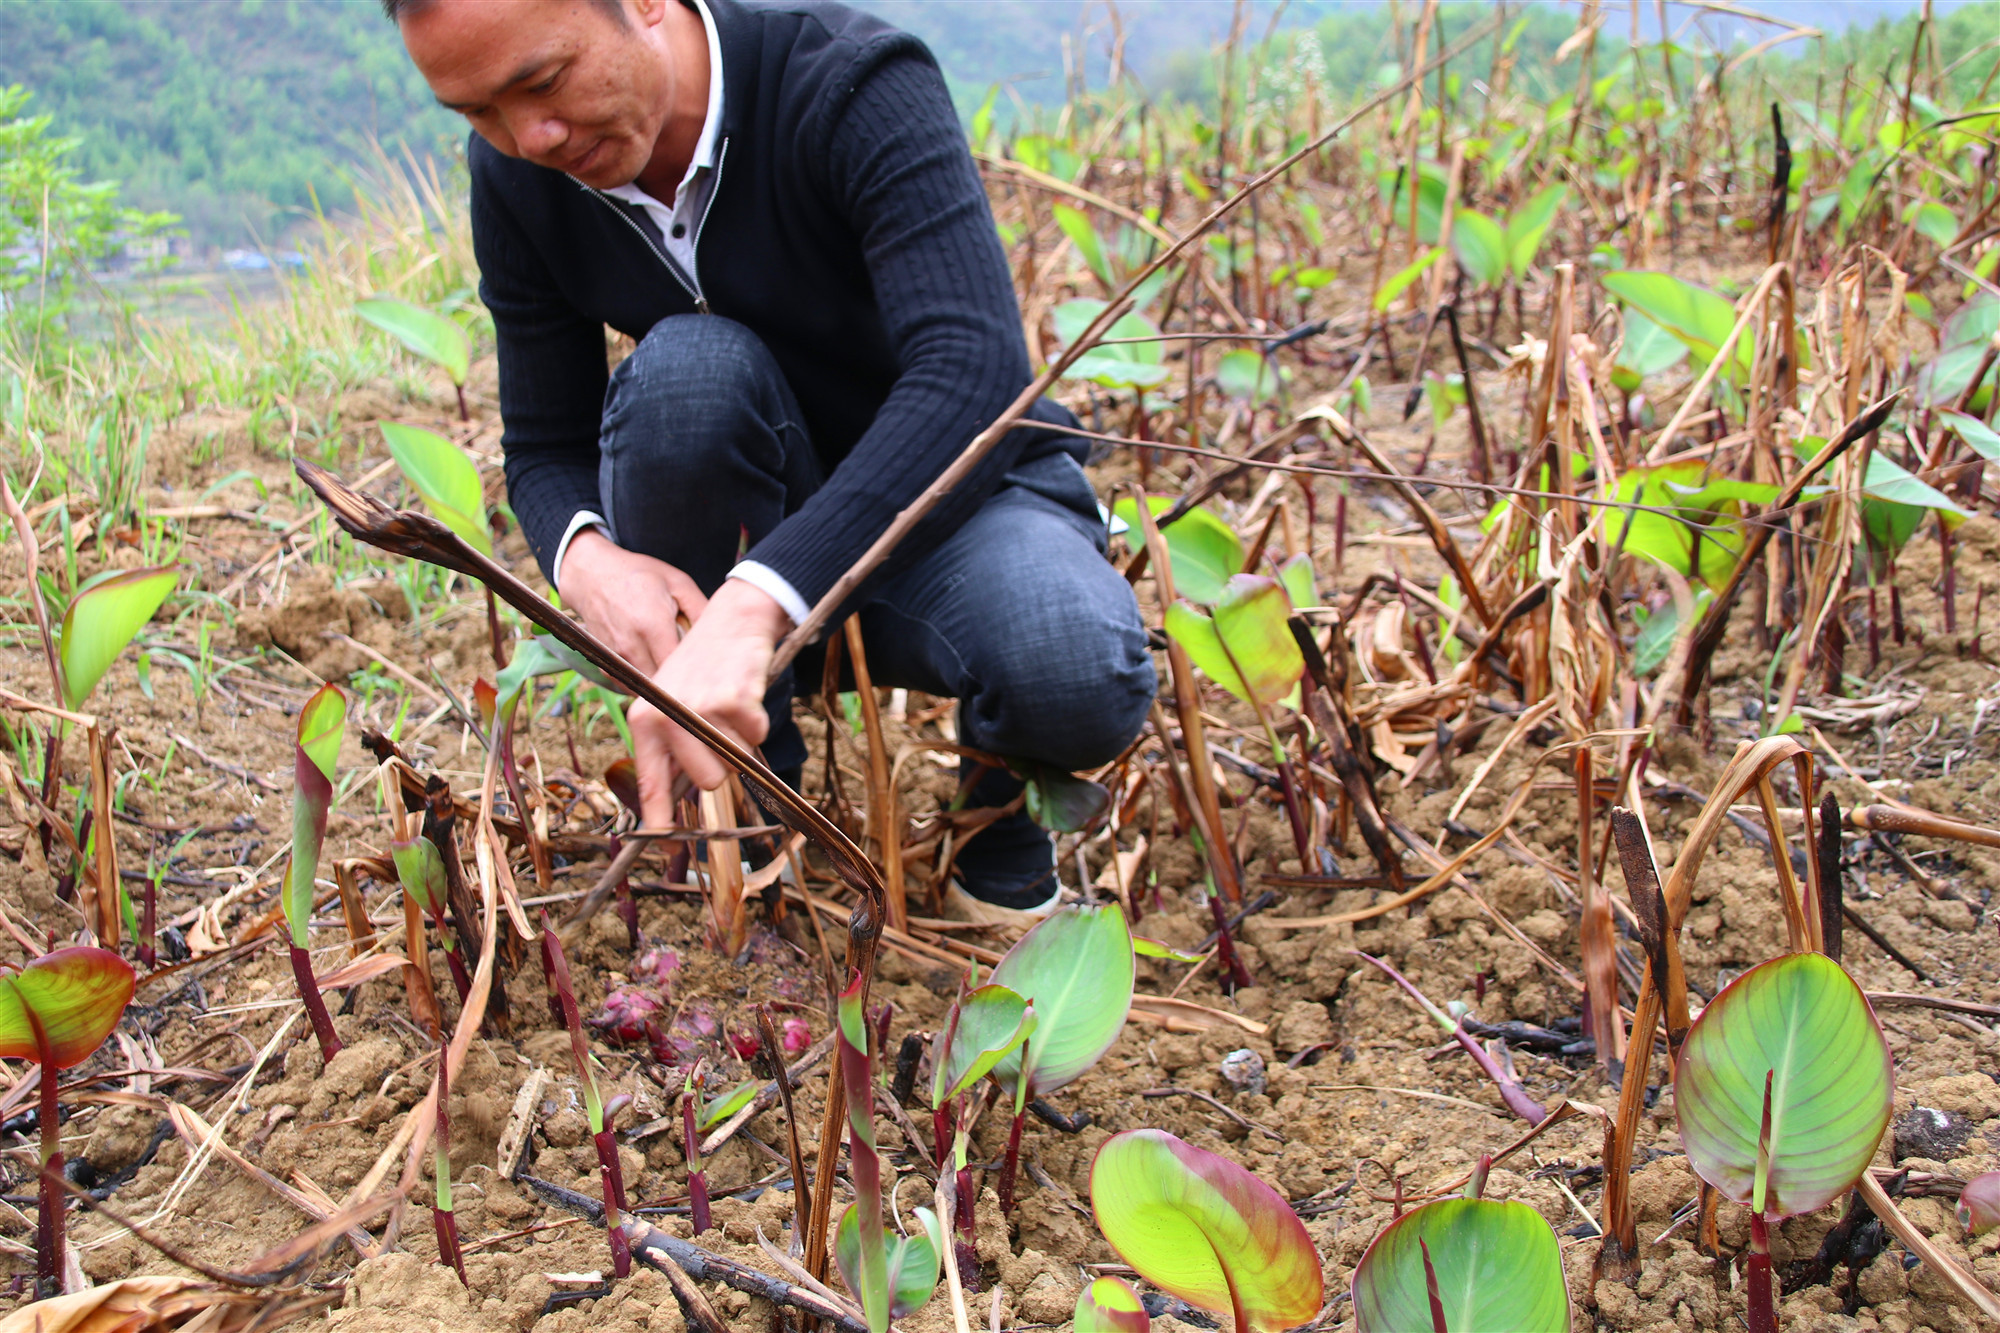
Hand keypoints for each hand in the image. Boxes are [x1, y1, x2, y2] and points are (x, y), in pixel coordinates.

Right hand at [557, 529, 707, 677]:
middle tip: (698, 677)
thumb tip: (724, 637)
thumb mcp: (678, 583)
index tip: (711, 673)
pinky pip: (630, 688)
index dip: (699, 675)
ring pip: (647, 691)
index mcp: (653, 626)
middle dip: (683, 686)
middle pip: (665, 687)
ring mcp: (615, 658)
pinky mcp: (605, 665)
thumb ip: (702, 610)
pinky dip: (645, 685)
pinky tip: (656, 669)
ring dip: (664, 688)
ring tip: (678, 675)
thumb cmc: (639, 576)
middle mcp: (631, 647)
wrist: (592, 575)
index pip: (681, 670)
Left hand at [628, 578, 792, 824]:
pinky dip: (757, 721)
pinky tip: (744, 696)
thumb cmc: (701, 670)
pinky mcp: (734, 699)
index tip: (670, 847)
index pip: (651, 782)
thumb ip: (670, 749)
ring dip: (741, 741)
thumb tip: (674, 805)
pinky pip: (756, 736)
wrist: (729, 621)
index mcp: (645, 720)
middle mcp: (667, 715)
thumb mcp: (670, 704)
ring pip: (736, 761)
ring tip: (728, 708)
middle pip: (709, 780)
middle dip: (723, 765)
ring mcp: (701, 708)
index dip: (662, 818)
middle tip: (719, 734)